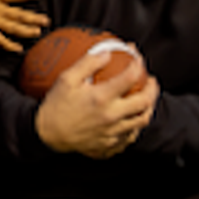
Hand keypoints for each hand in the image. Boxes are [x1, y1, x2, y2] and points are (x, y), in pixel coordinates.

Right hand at [33, 50, 157, 157]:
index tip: (137, 59)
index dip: (138, 65)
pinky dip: (135, 127)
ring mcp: (112, 132)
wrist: (46, 134)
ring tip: (146, 100)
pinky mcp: (109, 145)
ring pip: (141, 121)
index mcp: (101, 98)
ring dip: (148, 108)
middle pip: (144, 102)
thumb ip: (87, 63)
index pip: (130, 77)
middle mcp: (110, 116)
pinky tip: (132, 121)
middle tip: (150, 81)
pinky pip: (130, 137)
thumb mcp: (66, 79)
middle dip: (152, 88)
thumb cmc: (55, 106)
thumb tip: (106, 53)